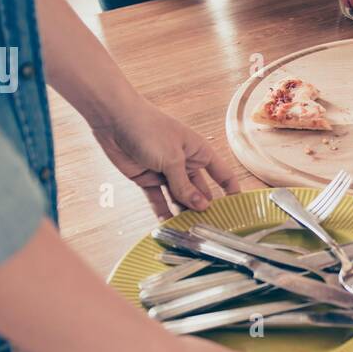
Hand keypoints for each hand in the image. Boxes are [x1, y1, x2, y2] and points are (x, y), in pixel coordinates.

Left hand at [92, 103, 239, 216]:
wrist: (114, 120)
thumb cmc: (148, 128)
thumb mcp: (172, 159)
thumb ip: (185, 186)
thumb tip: (201, 206)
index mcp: (199, 152)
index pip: (222, 175)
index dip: (231, 191)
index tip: (237, 210)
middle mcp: (186, 164)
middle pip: (200, 191)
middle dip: (204, 209)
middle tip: (209, 228)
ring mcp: (167, 173)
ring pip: (179, 199)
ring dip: (183, 213)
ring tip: (189, 231)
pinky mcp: (148, 179)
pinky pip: (158, 200)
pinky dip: (162, 212)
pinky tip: (167, 225)